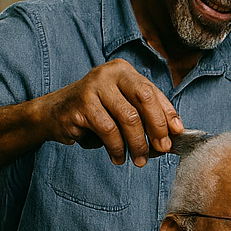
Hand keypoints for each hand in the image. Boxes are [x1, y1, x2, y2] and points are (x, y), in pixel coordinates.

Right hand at [32, 59, 182, 165]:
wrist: (53, 114)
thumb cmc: (95, 113)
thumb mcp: (122, 108)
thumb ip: (146, 114)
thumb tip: (175, 132)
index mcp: (124, 71)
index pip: (153, 92)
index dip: (168, 115)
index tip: (177, 134)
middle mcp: (109, 74)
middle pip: (144, 99)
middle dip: (157, 128)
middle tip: (161, 150)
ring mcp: (94, 86)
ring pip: (128, 118)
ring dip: (137, 144)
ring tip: (139, 160)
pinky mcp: (81, 104)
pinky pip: (109, 130)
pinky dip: (117, 148)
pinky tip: (118, 157)